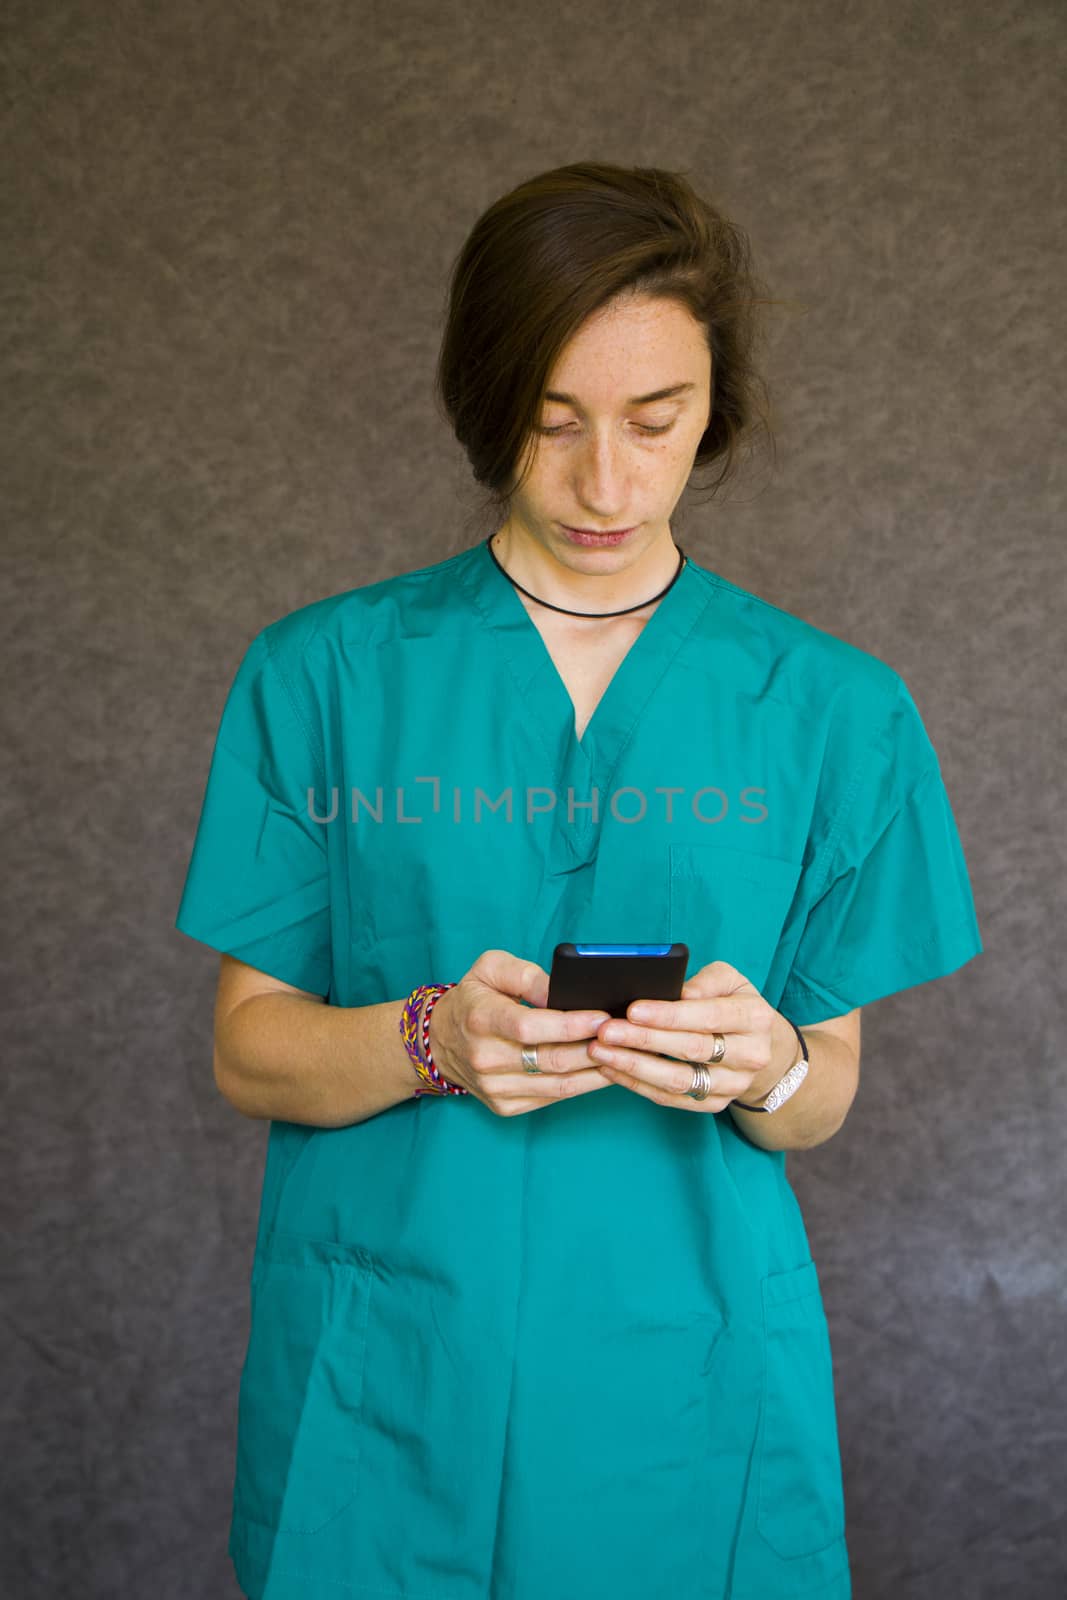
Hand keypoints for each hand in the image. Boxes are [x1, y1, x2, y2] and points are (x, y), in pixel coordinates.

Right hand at [427, 948, 613, 1115]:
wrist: (441, 1041)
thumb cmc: (475, 997)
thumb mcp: (491, 967)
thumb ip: (527, 975)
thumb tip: (564, 991)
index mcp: (480, 1019)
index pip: (530, 1027)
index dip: (571, 1025)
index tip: (604, 1017)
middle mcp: (484, 1058)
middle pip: (551, 1060)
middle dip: (594, 1048)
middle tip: (626, 1036)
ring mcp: (494, 1087)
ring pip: (558, 1085)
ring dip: (596, 1071)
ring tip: (624, 1053)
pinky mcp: (505, 1106)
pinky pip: (553, 1098)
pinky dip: (583, 1086)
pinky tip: (603, 1070)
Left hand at [586, 960, 797, 1112]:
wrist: (758, 1045)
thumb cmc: (732, 1004)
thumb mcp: (728, 980)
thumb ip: (704, 981)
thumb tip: (673, 991)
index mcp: (754, 1018)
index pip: (708, 1016)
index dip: (668, 1015)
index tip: (632, 1010)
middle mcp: (750, 1055)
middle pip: (691, 1050)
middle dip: (644, 1040)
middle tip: (606, 1031)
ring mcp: (733, 1085)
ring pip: (678, 1080)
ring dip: (634, 1067)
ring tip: (601, 1052)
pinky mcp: (715, 1104)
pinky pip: (671, 1098)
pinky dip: (637, 1084)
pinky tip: (611, 1069)